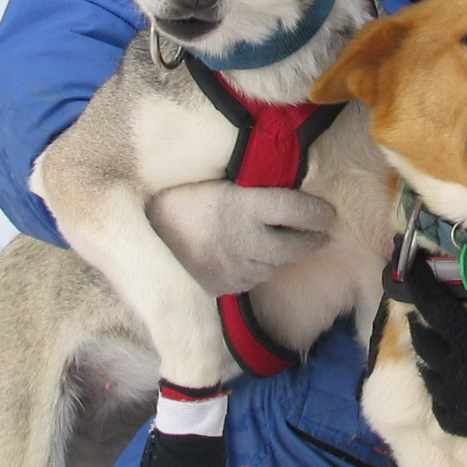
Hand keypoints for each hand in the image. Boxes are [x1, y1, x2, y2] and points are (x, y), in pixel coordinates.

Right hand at [147, 182, 335, 295]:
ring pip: (275, 266)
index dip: (317, 213)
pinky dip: (260, 269)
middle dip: (312, 239)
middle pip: (294, 246)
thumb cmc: (179, 195)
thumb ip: (252, 186)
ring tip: (295, 244)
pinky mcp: (220, 286)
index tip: (328, 213)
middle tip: (322, 232)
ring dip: (287, 255)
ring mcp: (231, 267)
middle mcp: (241, 240)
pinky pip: (252, 280)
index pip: (295, 209)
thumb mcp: (217, 180)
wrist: (138, 230)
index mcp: (241, 206)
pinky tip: (260, 258)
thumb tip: (290, 183)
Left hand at [402, 254, 466, 455]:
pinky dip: (441, 394)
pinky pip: (440, 407)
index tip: (409, 268)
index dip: (420, 285)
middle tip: (417, 316)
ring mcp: (454, 399)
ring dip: (427, 360)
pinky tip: (446, 391)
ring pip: (428, 376)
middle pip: (423, 342)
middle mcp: (454, 369)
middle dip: (419, 326)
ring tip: (429, 352)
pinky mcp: (461, 424)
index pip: (435, 307)